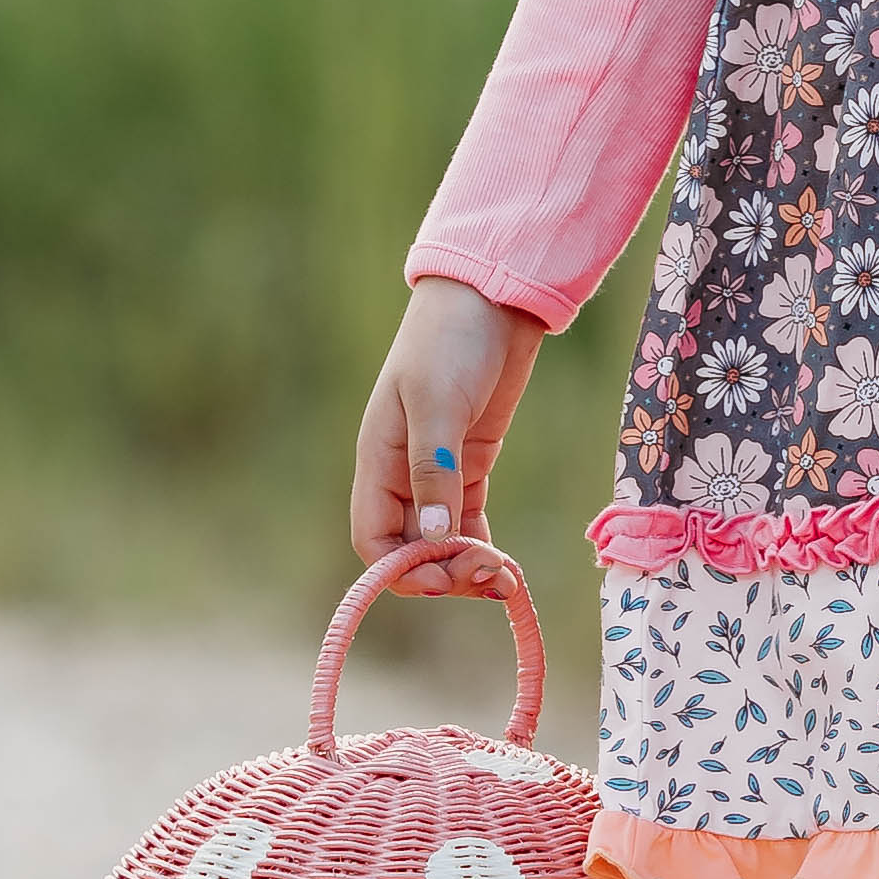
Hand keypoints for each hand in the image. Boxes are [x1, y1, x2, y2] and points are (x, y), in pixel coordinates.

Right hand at [351, 280, 542, 587]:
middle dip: (445, 572)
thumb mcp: (438, 402)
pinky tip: (504, 562)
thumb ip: (433, 469)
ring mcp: (437, 471)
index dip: (402, 570)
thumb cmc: (452, 341)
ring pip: (440, 542)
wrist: (491, 298)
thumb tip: (430, 536)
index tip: (445, 580)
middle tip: (491, 575)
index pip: (373, 539)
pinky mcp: (469, 463)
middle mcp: (402, 474)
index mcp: (378, 461)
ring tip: (505, 578)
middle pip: (410, 549)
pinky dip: (481, 546)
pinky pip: (467, 522)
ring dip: (467, 566)